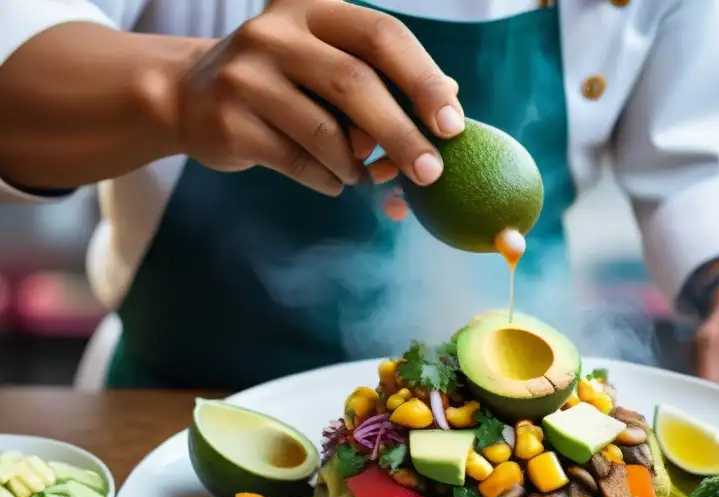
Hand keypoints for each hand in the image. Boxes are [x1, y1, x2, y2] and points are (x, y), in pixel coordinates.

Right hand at [149, 0, 464, 194]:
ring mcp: (245, 75)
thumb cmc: (285, 83)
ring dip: (358, 165)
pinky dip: (328, 179)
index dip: (423, 80)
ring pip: (326, 133)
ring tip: (364, 174)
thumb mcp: (330, 62)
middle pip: (355, 84)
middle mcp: (276, 32)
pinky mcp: (227, 120)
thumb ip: (385, 76)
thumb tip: (451, 96)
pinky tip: (333, 180)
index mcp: (314, 9)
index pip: (382, 36)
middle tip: (431, 174)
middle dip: (402, 135)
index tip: (452, 124)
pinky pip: (298, 162)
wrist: (189, 96)